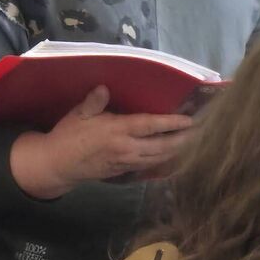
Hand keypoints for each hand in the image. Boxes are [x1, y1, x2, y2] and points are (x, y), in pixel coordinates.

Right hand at [10, 84, 195, 198]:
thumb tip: (104, 88)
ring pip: (159, 159)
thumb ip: (94, 102)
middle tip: (201, 133)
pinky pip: (150, 167)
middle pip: (162, 146)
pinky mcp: (124, 172)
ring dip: (177, 152)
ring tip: (194, 144)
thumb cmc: (68, 136)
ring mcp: (126, 162)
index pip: (150, 126)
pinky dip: (165, 162)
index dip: (172, 123)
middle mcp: (126, 148)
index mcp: (117, 131)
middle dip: (183, 140)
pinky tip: (174, 159)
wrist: (58, 165)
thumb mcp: (78, 115)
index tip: (190, 120)